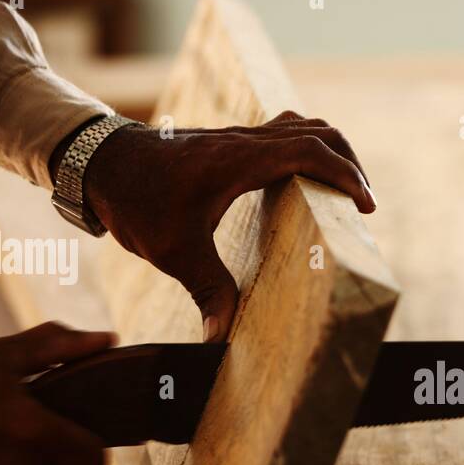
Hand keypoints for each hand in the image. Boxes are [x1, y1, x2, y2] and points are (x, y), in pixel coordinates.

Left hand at [79, 110, 375, 341]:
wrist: (97, 162)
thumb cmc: (135, 201)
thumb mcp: (173, 251)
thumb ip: (207, 291)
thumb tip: (221, 339)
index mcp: (240, 160)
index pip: (310, 151)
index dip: (346, 175)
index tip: (366, 205)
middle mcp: (244, 141)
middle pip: (318, 130)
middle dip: (349, 162)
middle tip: (363, 201)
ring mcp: (237, 138)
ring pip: (302, 125)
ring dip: (330, 150)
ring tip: (343, 189)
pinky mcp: (228, 143)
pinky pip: (282, 133)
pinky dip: (307, 149)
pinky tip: (303, 181)